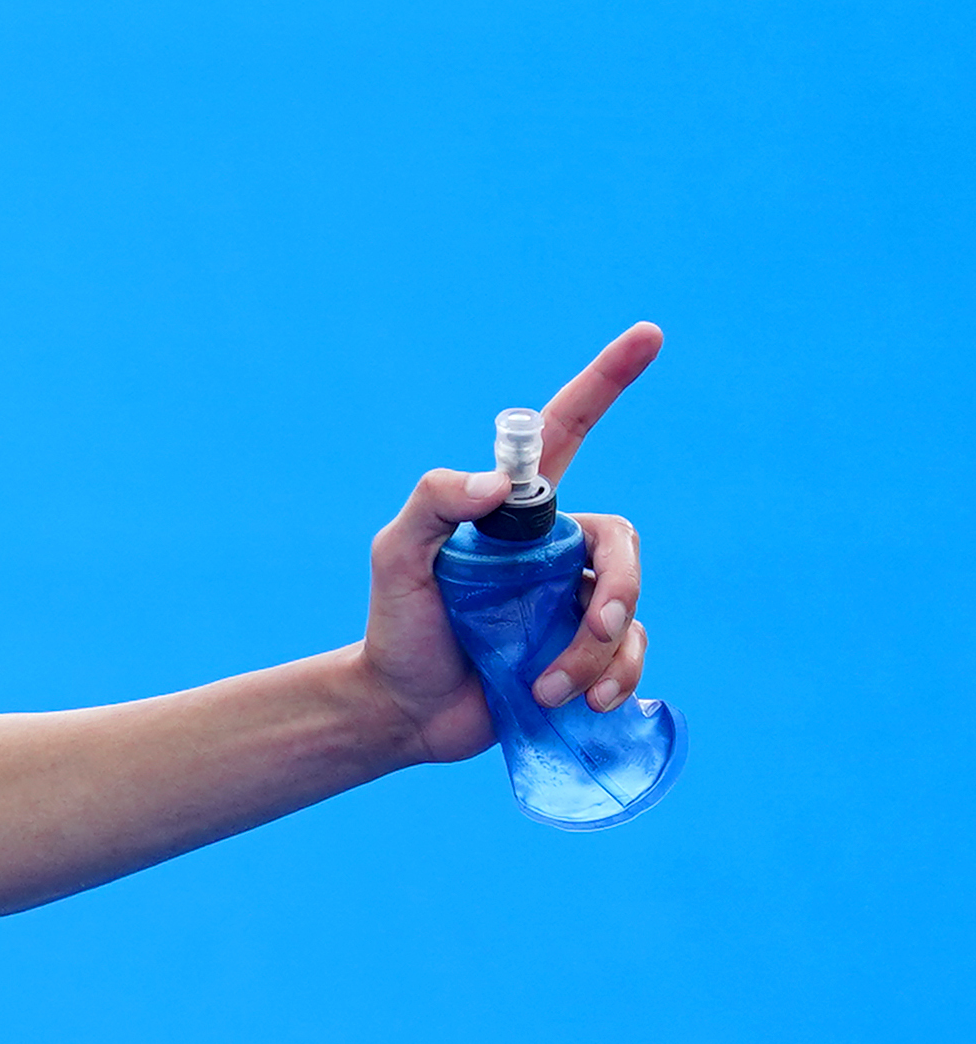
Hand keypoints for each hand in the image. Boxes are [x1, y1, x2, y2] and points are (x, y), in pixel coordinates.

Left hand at [361, 320, 660, 763]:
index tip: (649, 334)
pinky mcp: (585, 650)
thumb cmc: (398, 624)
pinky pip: (630, 653)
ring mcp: (573, 599)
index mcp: (518, 513)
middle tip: (595, 628)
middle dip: (618, 590)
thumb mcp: (395, 556)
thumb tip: (499, 484)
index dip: (606, 382)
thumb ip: (433, 501)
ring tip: (550, 687)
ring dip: (599, 652)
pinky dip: (613, 678)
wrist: (403, 710)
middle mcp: (555, 548)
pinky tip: (583, 702)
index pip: (569, 432)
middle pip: (623, 545)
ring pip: (629, 608)